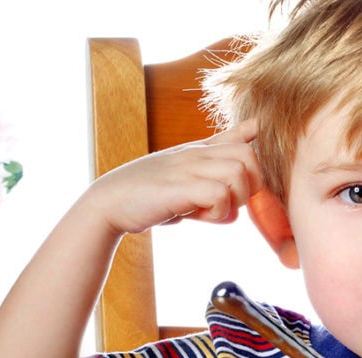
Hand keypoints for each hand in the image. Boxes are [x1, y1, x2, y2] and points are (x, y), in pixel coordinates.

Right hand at [85, 121, 264, 234]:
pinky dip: (218, 211)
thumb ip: (214, 188)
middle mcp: (196, 154)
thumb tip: (237, 206)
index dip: (253, 149)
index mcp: (199, 151)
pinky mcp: (180, 187)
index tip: (244, 163)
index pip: (240, 137)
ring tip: (211, 211)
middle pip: (250, 156)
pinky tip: (199, 216)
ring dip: (233, 200)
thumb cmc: (148, 198)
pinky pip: (220, 194)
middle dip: (251, 186)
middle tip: (229, 203)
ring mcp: (187, 167)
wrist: (108, 204)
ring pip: (239, 174)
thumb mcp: (185, 185)